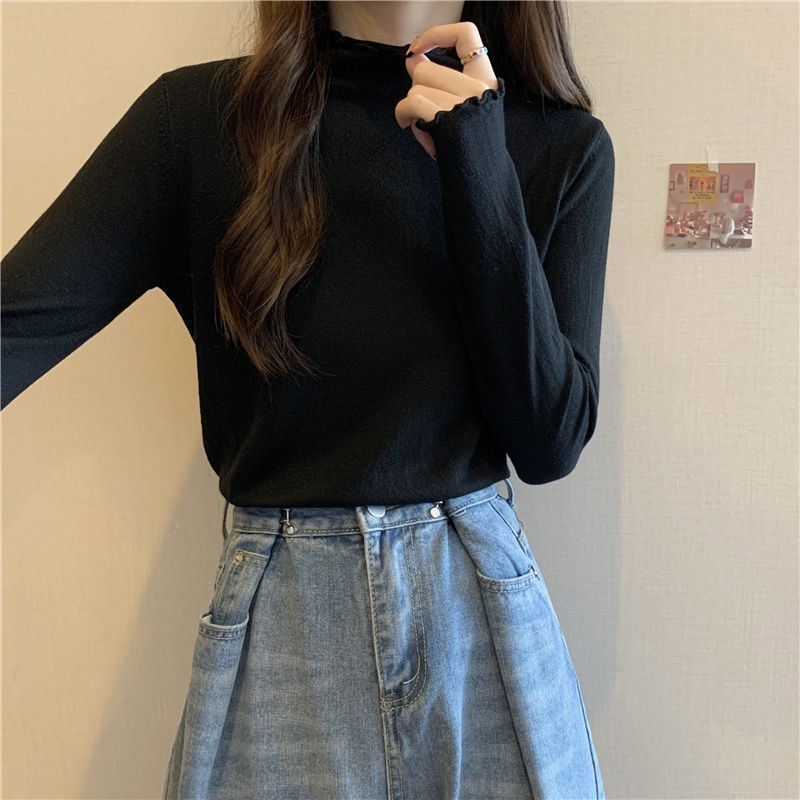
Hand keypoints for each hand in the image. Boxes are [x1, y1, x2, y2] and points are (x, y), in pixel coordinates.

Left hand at [395, 21, 498, 159]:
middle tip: (423, 113)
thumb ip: (440, 82)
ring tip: (423, 126)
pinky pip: (412, 102)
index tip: (418, 49)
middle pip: (426, 70)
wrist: (482, 181)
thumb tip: (412, 58)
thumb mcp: (461, 110)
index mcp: (486, 81)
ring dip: (410, 107)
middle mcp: (479, 89)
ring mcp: (465, 105)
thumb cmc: (468, 148)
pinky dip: (402, 113)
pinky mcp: (449, 122)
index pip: (467, 35)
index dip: (437, 34)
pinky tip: (405, 123)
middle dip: (416, 90)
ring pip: (417, 87)